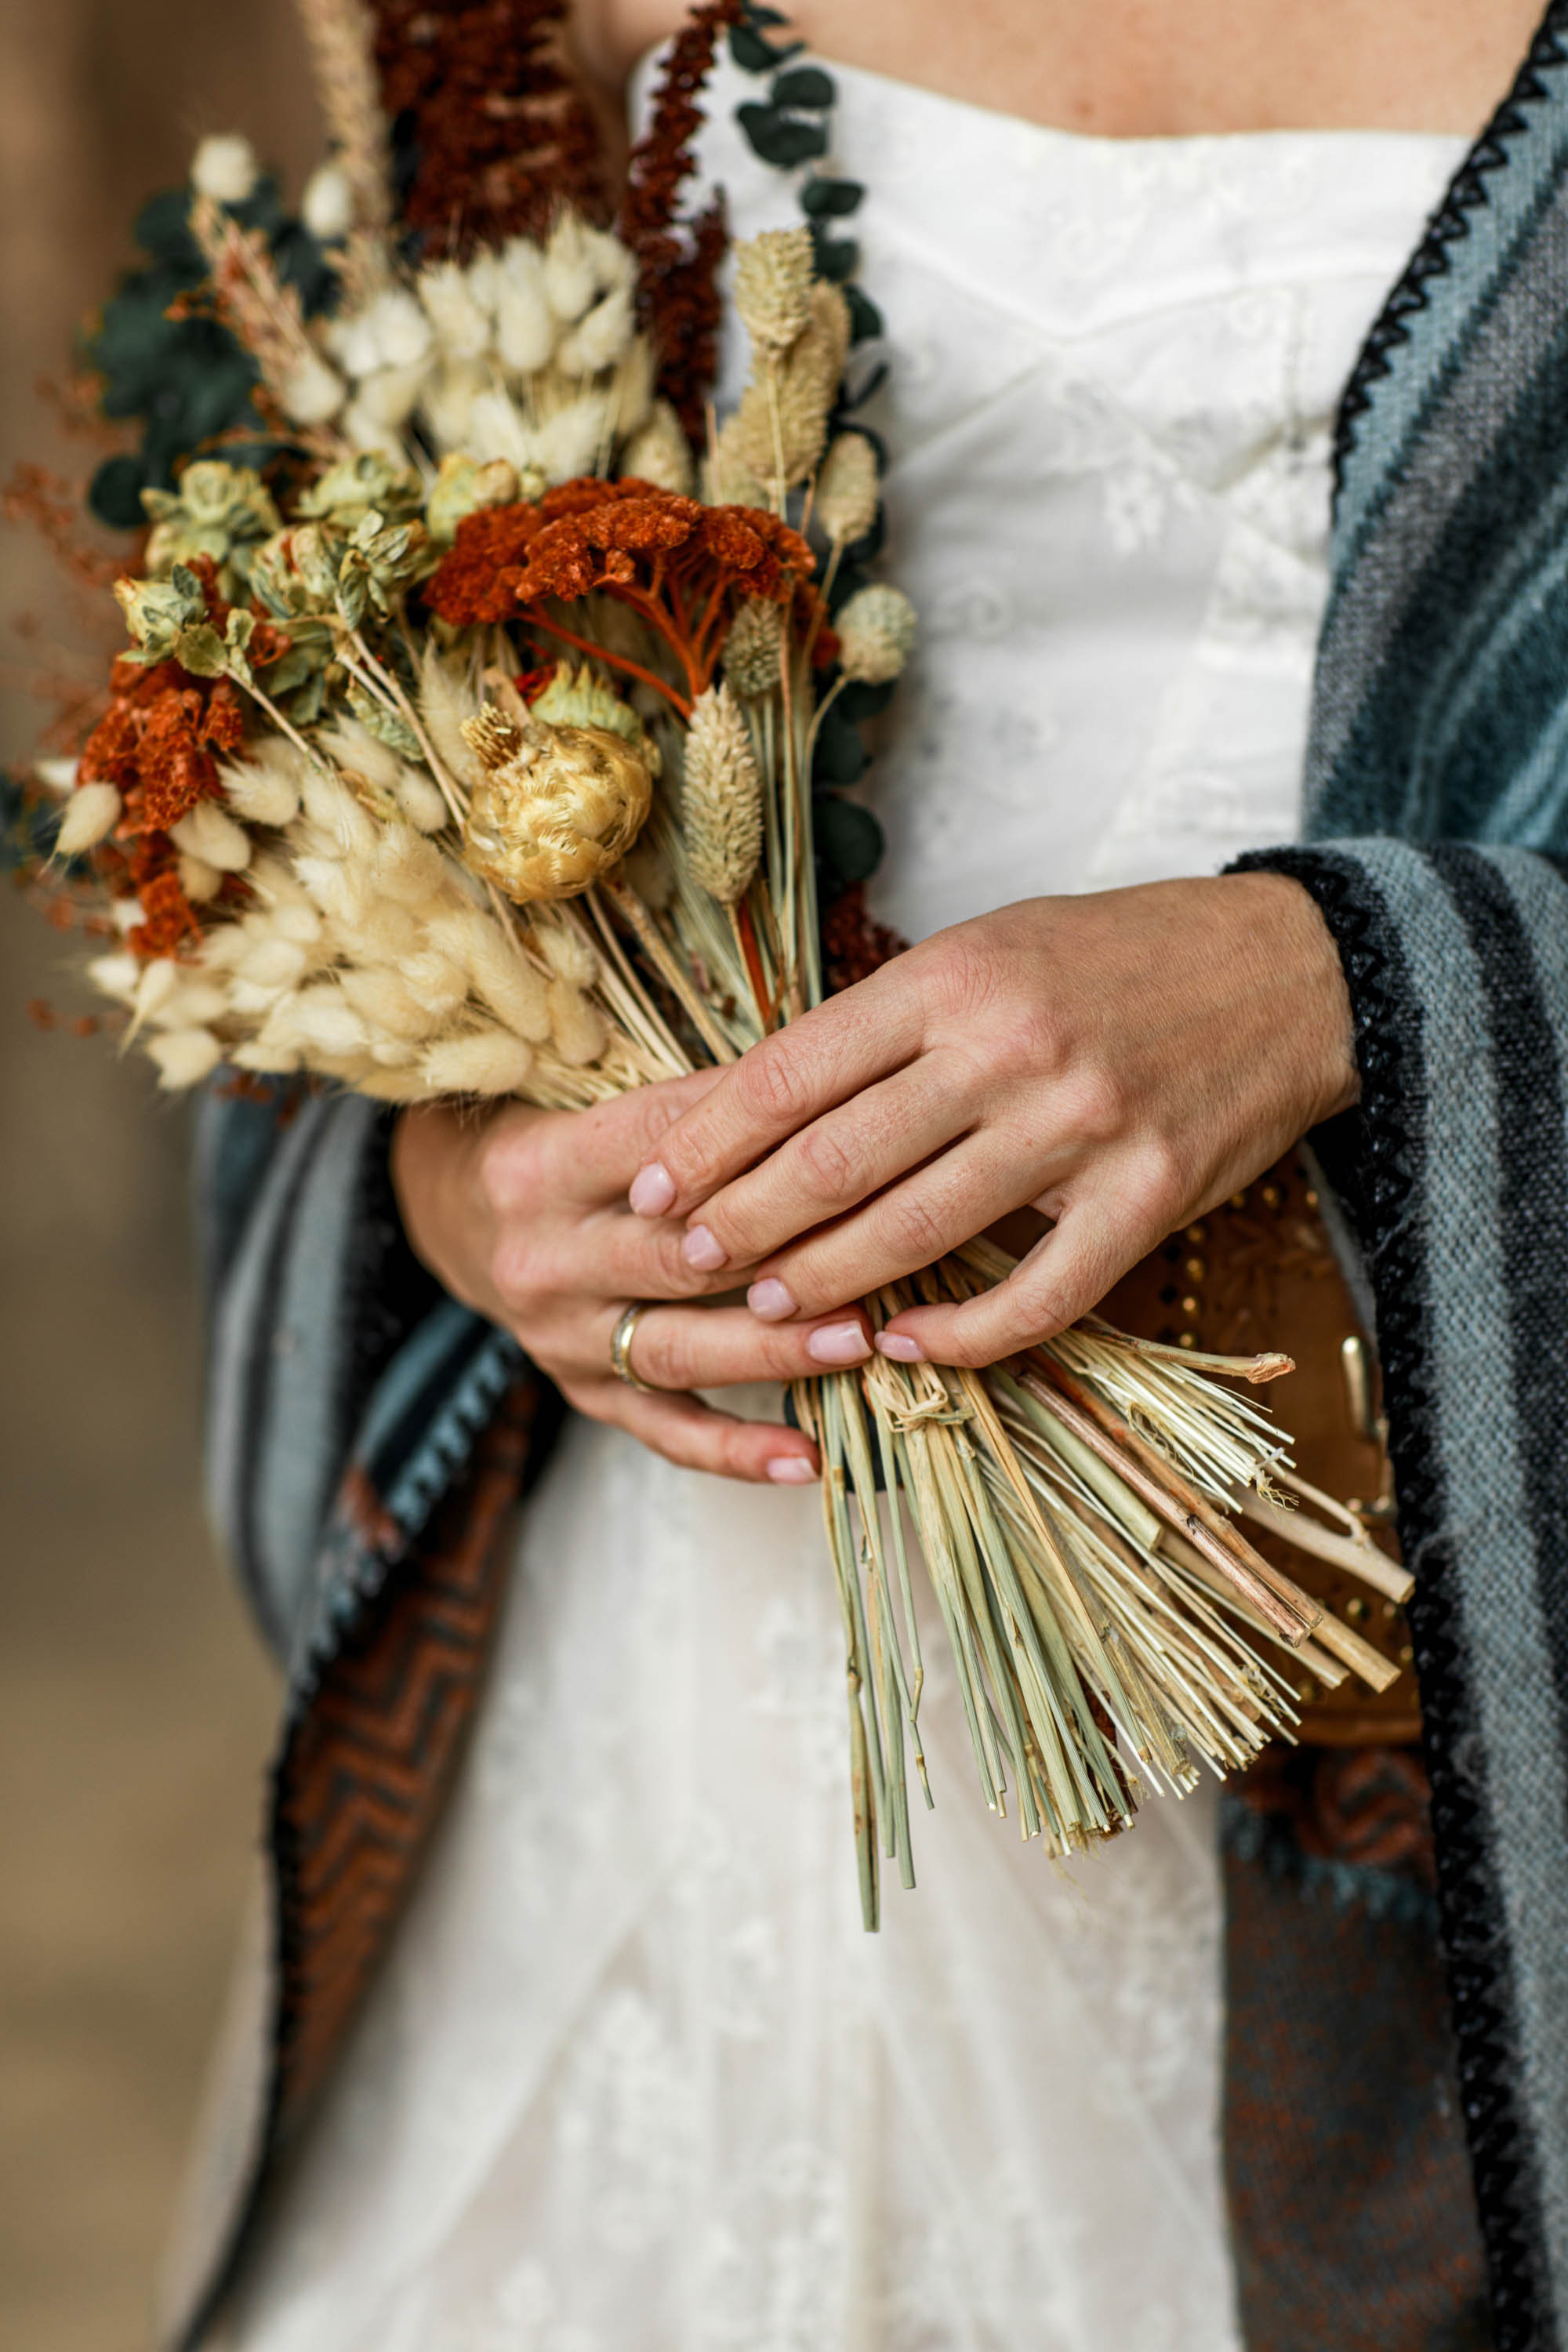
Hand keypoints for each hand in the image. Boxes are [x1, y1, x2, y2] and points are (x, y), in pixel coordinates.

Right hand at [391, 1075, 874, 1482]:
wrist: (452, 1214)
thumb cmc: (548, 1139)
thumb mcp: (583, 1098)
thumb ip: (680, 1106)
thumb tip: (808, 1086)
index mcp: (542, 1168)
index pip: (660, 1149)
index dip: (749, 1144)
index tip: (839, 1138)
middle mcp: (543, 1258)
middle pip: (673, 1261)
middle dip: (777, 1262)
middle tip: (872, 1257)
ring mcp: (560, 1335)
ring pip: (676, 1351)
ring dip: (771, 1351)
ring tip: (856, 1342)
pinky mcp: (580, 1389)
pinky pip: (664, 1430)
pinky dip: (735, 1451)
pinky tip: (805, 1457)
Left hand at [627, 874, 1357, 1365]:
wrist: (1286, 973)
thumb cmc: (1114, 959)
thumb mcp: (988, 950)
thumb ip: (887, 1026)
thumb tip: (764, 1105)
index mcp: (952, 977)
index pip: (791, 1072)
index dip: (706, 1141)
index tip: (650, 1184)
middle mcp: (1008, 1049)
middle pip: (832, 1164)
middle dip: (740, 1226)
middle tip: (684, 1260)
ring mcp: (1082, 1129)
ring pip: (916, 1235)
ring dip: (826, 1286)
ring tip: (768, 1309)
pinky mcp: (1148, 1199)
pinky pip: (1037, 1295)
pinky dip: (962, 1335)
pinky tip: (908, 1348)